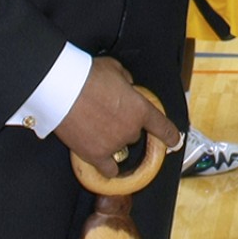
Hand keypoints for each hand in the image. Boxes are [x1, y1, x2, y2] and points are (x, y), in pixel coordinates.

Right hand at [53, 57, 180, 178]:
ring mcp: (114, 144)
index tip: (175, 141)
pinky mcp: (95, 155)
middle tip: (106, 111)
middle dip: (124, 124)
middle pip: (134, 134)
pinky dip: (107, 166)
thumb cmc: (88, 76)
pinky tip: (104, 161)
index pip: (162, 126)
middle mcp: (131, 130)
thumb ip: (127, 81)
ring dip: (111, 139)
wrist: (62, 88)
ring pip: (119, 147)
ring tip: (94, 125)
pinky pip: (108, 168)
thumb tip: (126, 86)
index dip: (170, 135)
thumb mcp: (116, 69)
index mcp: (140, 109)